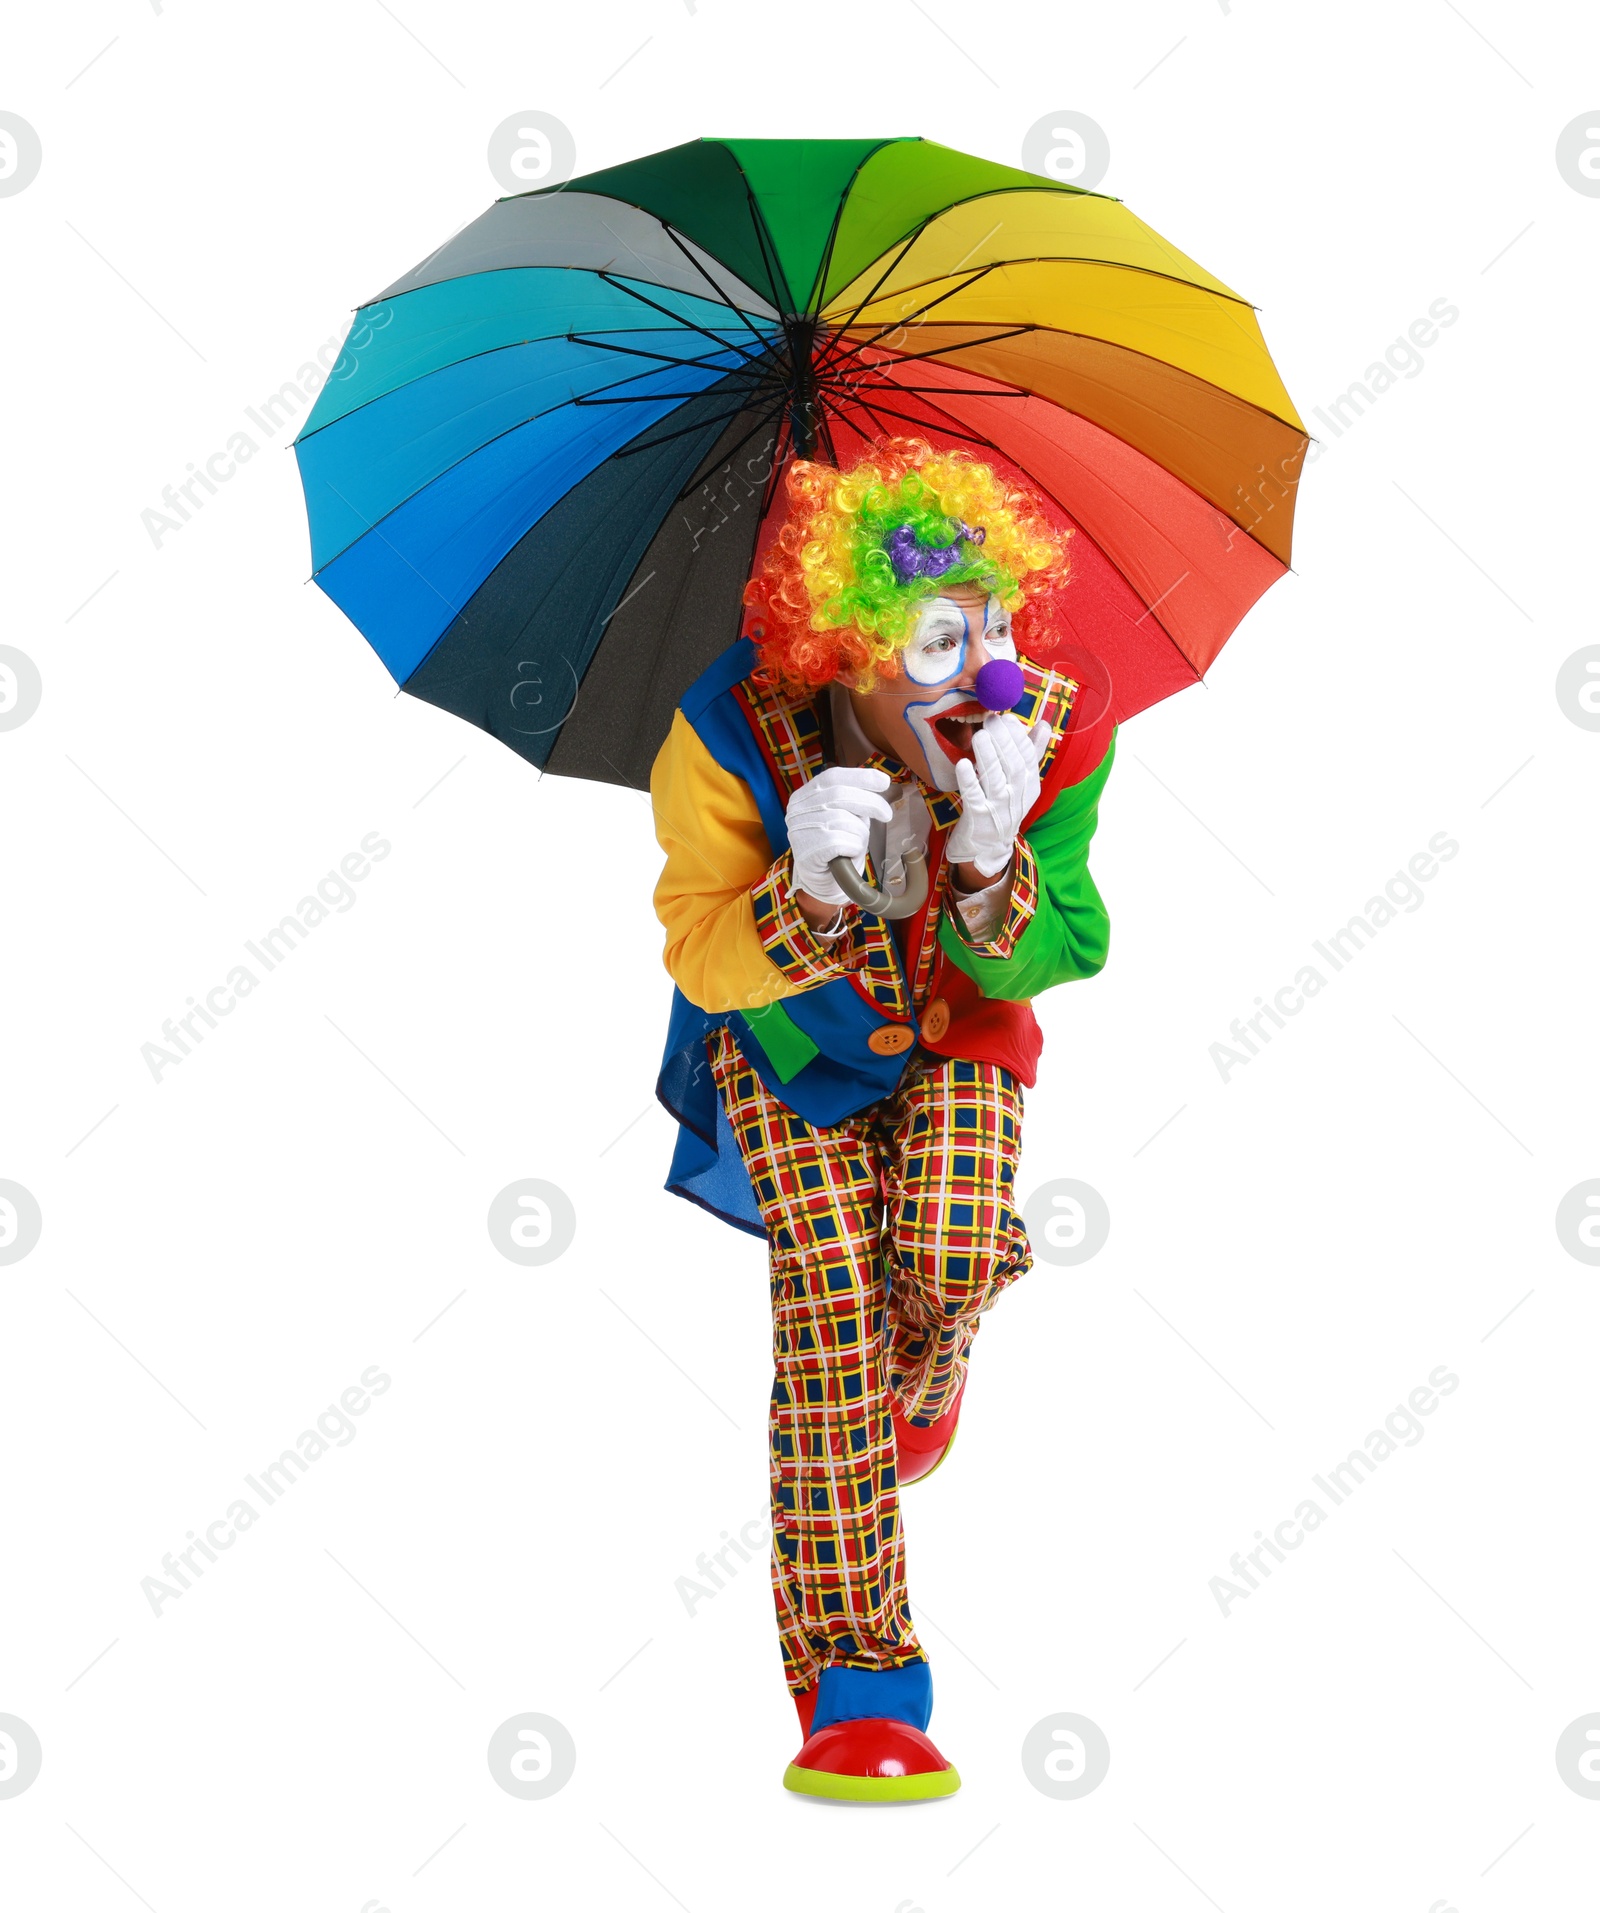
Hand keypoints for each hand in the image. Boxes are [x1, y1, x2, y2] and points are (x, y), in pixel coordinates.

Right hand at [785, 766, 893, 909]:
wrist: (823, 881)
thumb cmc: (836, 846)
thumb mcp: (844, 816)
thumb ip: (854, 799)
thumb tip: (881, 782)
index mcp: (804, 796)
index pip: (832, 777)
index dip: (860, 777)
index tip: (884, 781)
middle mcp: (797, 810)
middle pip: (840, 795)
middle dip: (870, 803)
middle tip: (887, 814)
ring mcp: (800, 830)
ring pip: (844, 820)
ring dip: (860, 833)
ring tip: (856, 843)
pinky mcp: (808, 851)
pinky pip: (844, 842)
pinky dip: (854, 848)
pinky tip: (848, 854)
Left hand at [946, 716, 1048, 878]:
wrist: (988, 848)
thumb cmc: (1002, 808)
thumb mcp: (1022, 784)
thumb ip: (1032, 753)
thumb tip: (1045, 724)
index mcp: (1029, 785)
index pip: (1027, 756)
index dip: (1018, 735)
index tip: (1007, 717)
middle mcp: (1016, 796)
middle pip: (1012, 765)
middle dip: (1003, 740)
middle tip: (990, 719)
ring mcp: (998, 808)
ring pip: (995, 778)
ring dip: (988, 755)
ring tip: (980, 734)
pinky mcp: (978, 818)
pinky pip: (974, 797)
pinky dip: (969, 780)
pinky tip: (962, 764)